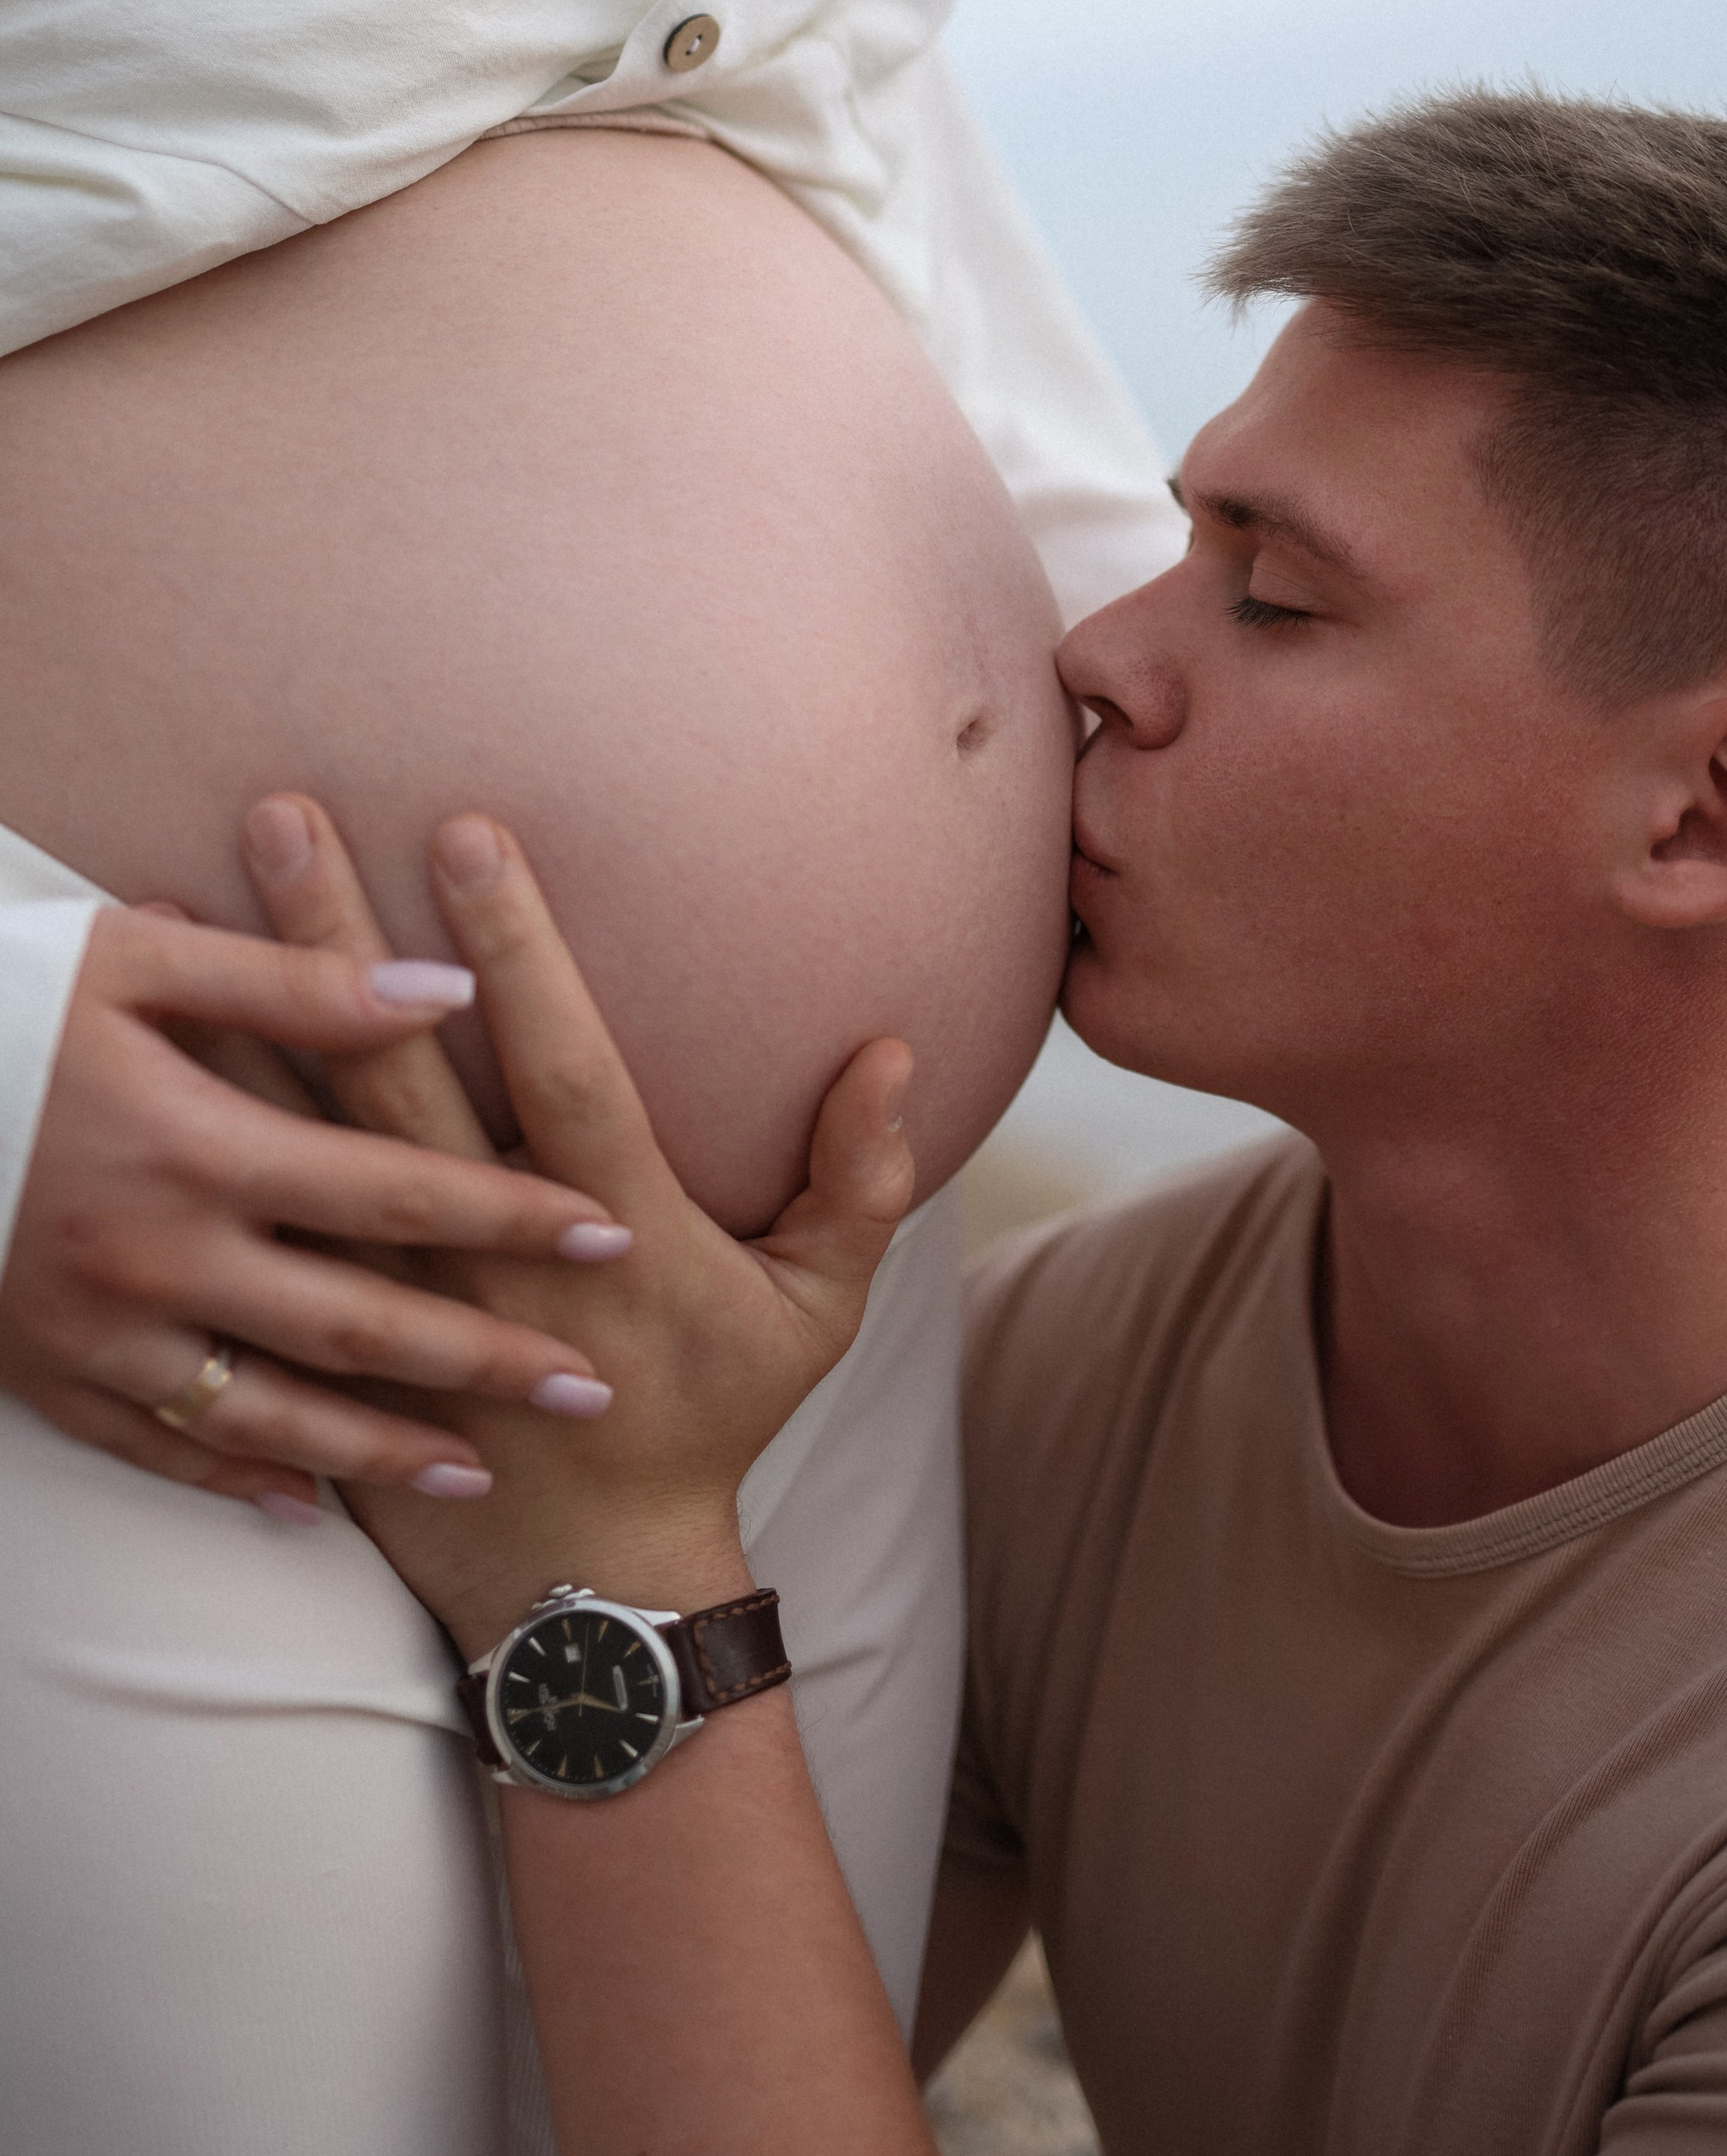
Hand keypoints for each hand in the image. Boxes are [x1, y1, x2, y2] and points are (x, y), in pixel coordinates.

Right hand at [0, 897, 637, 1517]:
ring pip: (266, 1416)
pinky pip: (153, 1449)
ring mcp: (92, 1333)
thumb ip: (297, 985)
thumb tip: (450, 986)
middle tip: (592, 1388)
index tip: (608, 1234)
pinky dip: (234, 1480)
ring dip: (381, 1449)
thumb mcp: (138, 964)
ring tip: (482, 1467)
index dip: (507, 1214)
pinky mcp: (36, 1374)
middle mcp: (154, 1258)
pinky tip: (306, 1507)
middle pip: (356, 1325)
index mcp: (194, 1148)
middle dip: (483, 1359)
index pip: (394, 1191)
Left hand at [241, 798, 913, 1655]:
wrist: (587, 1586)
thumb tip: (893, 1051)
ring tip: (182, 884)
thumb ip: (858, 1181)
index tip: (469, 831)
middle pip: (395, 1077)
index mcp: (609, 1234)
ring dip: (251, 1008)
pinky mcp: (328, 1340)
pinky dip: (209, 1122)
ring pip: (305, 1134)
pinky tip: (163, 1035)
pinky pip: (257, 1214)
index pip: (555, 1064)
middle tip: (286, 810)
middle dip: (340, 938)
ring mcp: (391, 1301)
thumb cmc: (712, 1420)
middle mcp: (484, 1256)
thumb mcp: (820, 1313)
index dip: (514, 952)